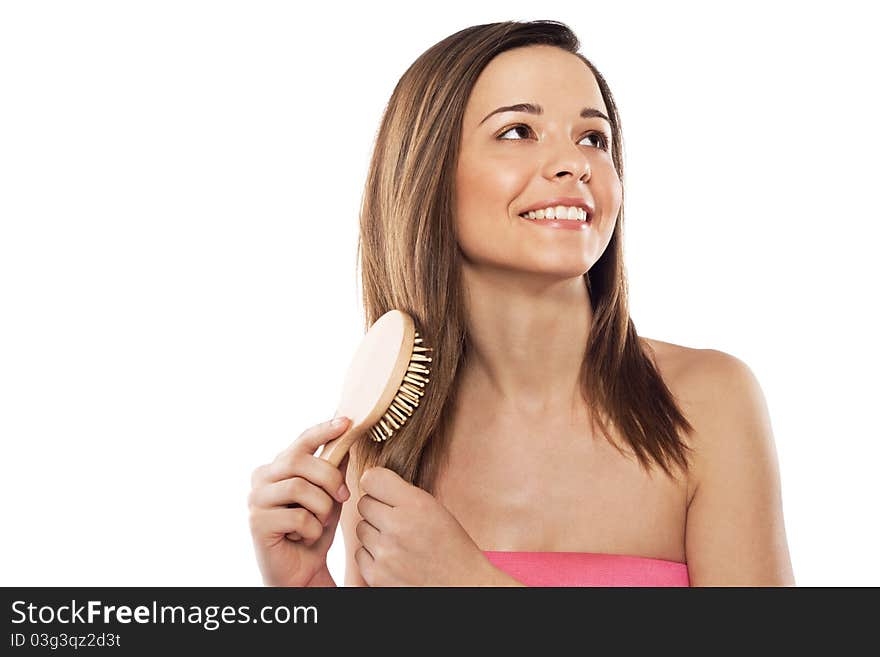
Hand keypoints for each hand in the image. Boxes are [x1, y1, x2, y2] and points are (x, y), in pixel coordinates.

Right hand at [248, 417, 351, 586]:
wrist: (301, 573)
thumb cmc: (313, 531)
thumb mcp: (329, 496)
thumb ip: (333, 469)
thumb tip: (346, 436)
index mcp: (277, 467)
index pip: (301, 441)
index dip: (323, 430)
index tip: (346, 422)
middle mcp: (261, 478)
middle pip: (299, 461)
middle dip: (329, 478)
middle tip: (343, 496)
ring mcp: (256, 499)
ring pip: (299, 487)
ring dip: (321, 509)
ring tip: (319, 523)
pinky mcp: (257, 523)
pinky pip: (297, 517)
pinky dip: (312, 530)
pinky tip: (304, 538)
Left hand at [354, 467, 497, 585]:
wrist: (463, 586)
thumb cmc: (452, 547)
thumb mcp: (435, 509)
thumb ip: (404, 494)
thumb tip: (370, 481)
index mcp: (416, 504)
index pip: (372, 478)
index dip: (377, 484)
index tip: (384, 492)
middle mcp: (398, 526)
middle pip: (363, 503)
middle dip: (377, 509)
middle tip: (397, 520)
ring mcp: (385, 553)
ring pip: (360, 528)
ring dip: (374, 533)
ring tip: (398, 541)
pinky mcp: (376, 576)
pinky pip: (360, 554)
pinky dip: (372, 555)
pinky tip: (394, 558)